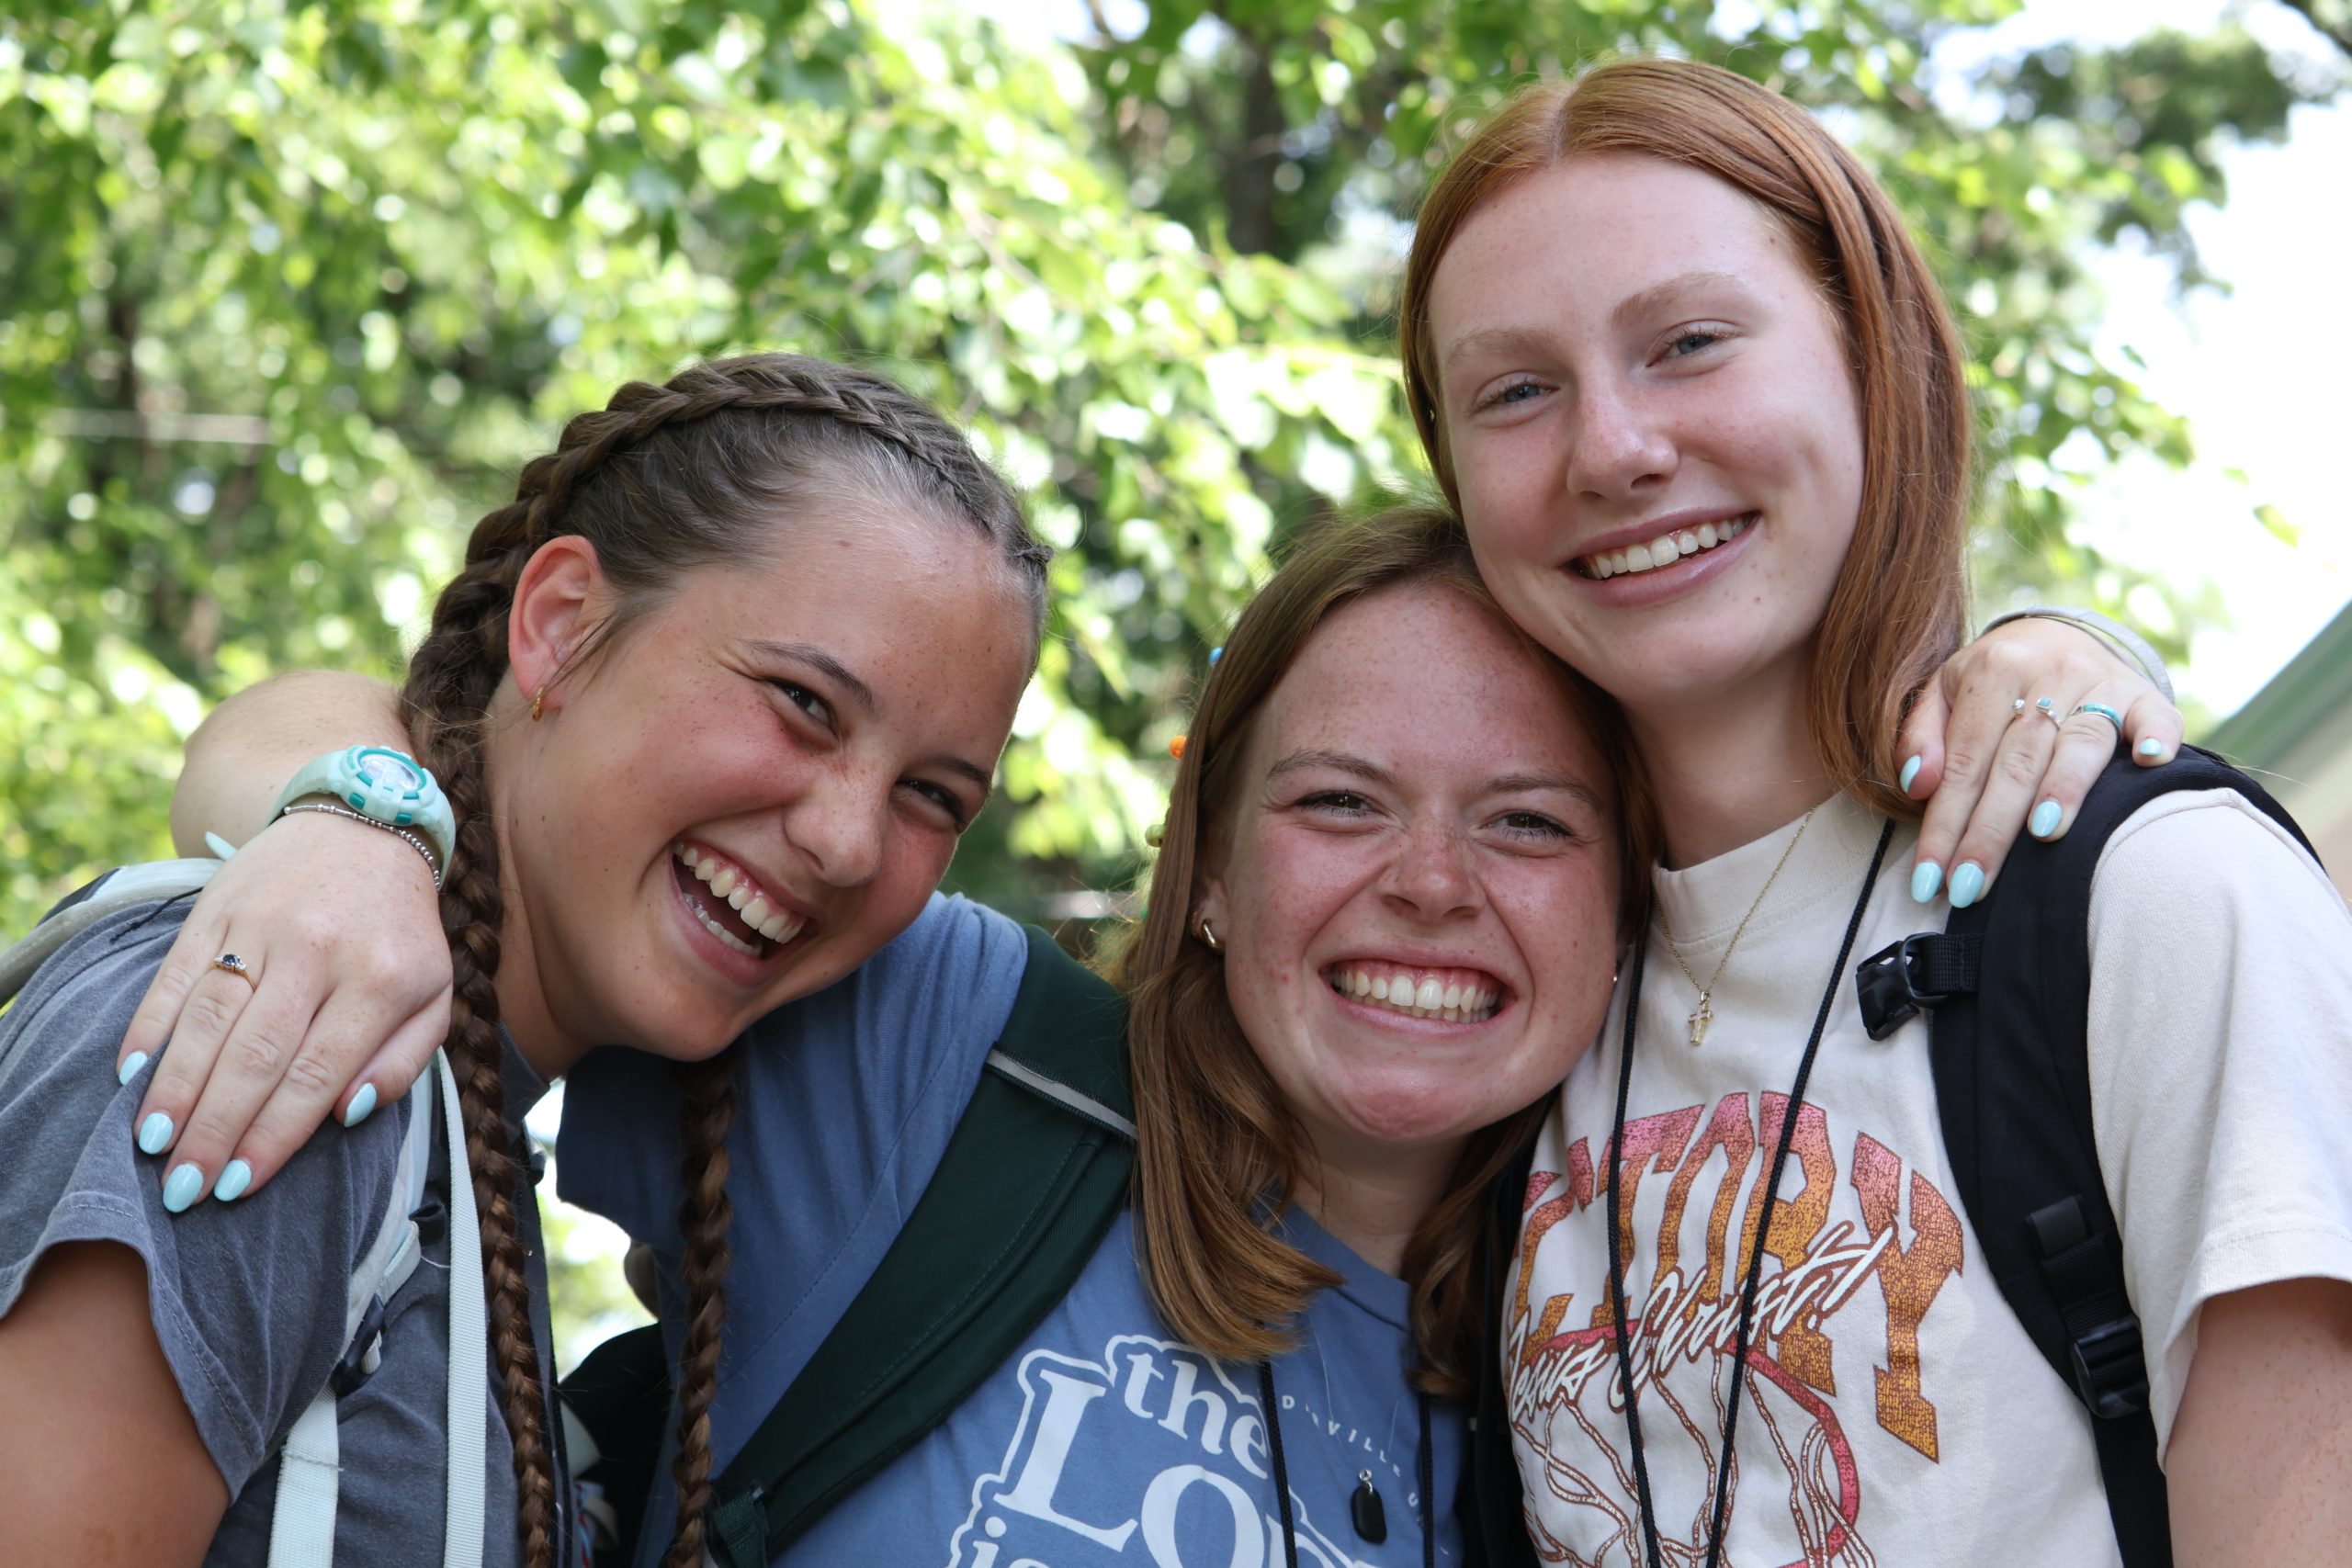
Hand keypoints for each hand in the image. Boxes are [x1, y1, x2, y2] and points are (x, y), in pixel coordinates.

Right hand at [116, 809, 450, 1207]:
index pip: (318, 1073)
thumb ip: (403, 1060)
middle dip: (216, 1128)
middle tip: (182, 1187)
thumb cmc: (399, 932)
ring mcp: (263, 927)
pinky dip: (149, 1027)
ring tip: (151, 1145)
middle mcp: (319, 952)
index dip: (275, 1134)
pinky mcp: (218, 908)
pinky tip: (132, 1074)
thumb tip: (348, 1115)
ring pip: (209, 1019)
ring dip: (176, 1088)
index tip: (239, 1185)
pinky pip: (176, 975)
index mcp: (380, 979)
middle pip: (257, 1055)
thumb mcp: (434, 993)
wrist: (364, 825)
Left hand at [1896, 617, 2182, 906]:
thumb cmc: (1990, 682)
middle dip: (1991, 831)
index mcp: (1992, 671)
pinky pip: (2155, 714)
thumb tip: (1916, 785)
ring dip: (2063, 789)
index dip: (1945, 823)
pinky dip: (2157, 736)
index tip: (1931, 879)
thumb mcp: (1942, 692)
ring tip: (2044, 836)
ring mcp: (2100, 681)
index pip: (1964, 761)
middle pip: (2016, 763)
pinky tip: (2150, 762)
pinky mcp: (2142, 693)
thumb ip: (1921, 735)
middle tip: (1970, 886)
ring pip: (2080, 743)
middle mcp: (2048, 673)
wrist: (2055, 633)